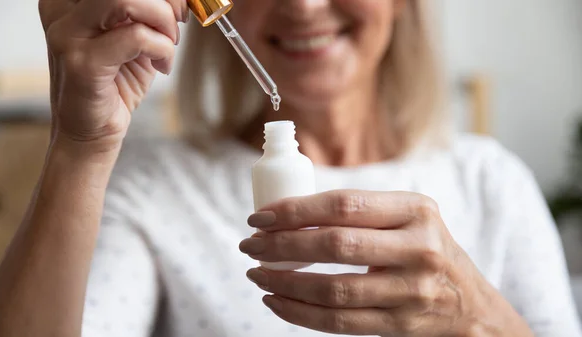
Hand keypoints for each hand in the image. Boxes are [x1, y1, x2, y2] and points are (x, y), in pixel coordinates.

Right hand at [39, 0, 186, 149]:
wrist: (92, 131)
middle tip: (179, 20)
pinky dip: (162, 49)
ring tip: (168, 43)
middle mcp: (61, 8)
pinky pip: (136, 37)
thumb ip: (148, 12)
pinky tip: (162, 65)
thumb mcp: (135, 36)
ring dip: (162, 20)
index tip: (178, 4)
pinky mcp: (82, 63)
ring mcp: (67, 34)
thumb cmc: (116, 82)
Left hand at [240, 190, 532, 335]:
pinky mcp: (401, 324)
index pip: (345, 205)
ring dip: (284, 282)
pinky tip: (275, 300)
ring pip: (334, 288)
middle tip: (250, 244)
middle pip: (336, 245)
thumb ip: (359, 212)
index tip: (260, 216)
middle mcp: (419, 248)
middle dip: (282, 245)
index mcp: (416, 210)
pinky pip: (340, 322)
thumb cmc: (424, 249)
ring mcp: (412, 291)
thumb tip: (287, 213)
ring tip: (256, 273)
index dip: (295, 210)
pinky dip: (300, 313)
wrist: (470, 305)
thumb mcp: (407, 218)